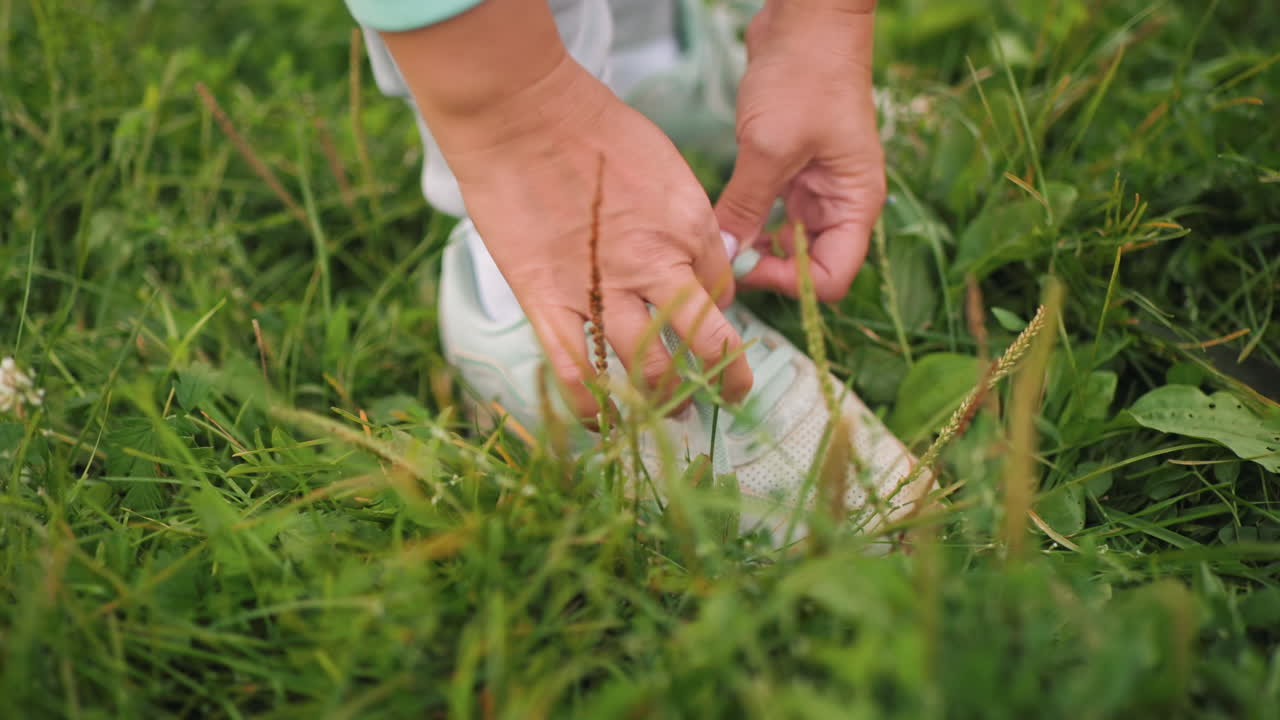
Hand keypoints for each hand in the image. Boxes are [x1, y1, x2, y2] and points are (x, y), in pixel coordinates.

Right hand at [382, 0, 751, 419]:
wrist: (519, 114)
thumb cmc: (593, 129)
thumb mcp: (665, 166)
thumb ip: (686, 222)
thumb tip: (702, 267)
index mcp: (690, 227)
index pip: (723, 292)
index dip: (722, 314)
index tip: (714, 324)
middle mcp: (654, 266)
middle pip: (705, 343)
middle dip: (724, 379)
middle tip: (725, 396)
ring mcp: (600, 289)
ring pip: (647, 369)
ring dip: (666, 401)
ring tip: (672, 415)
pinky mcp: (547, 302)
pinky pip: (577, 372)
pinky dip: (594, 408)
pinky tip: (605, 424)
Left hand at [715, 1, 885, 302]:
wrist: (806, 18)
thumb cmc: (804, 75)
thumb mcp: (768, 148)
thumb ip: (746, 207)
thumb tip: (722, 255)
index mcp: (854, 203)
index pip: (832, 277)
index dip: (789, 283)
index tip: (745, 265)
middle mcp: (840, 202)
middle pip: (809, 265)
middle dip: (768, 270)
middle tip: (723, 260)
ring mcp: (816, 187)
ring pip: (787, 241)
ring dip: (755, 247)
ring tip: (718, 242)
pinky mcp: (792, 170)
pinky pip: (771, 213)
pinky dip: (749, 220)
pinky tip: (722, 216)